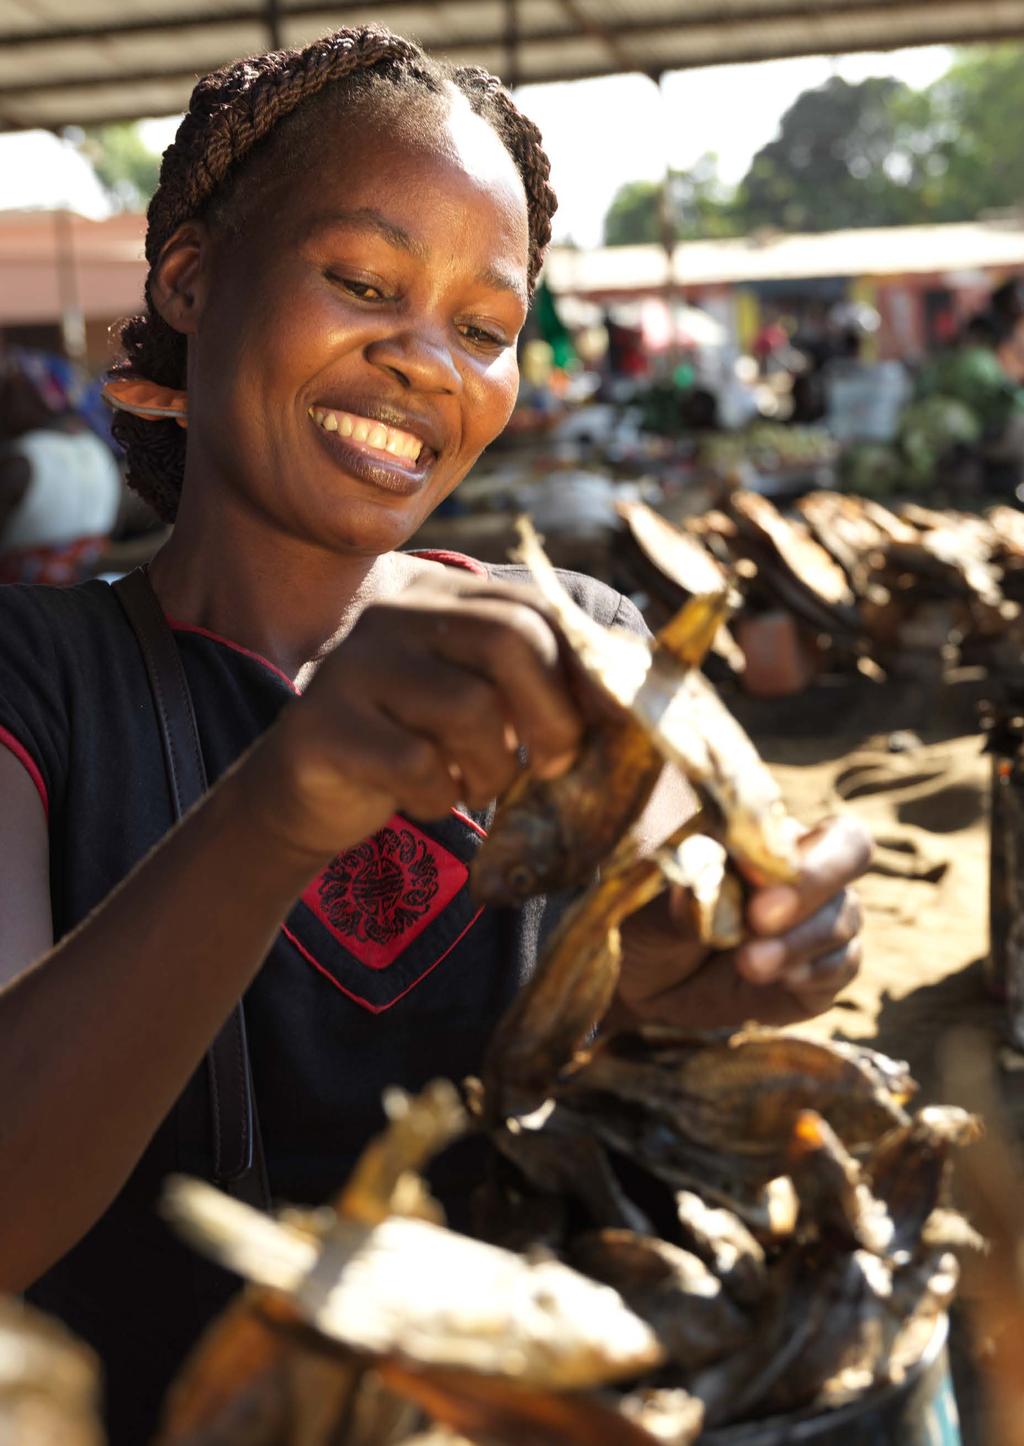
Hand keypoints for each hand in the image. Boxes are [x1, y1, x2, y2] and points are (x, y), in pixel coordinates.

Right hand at [249, 576, 582, 864]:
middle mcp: (394, 614)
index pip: (533, 609)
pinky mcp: (322, 726)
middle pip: (508, 637)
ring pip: (469, 708)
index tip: (612, 724)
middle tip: (554, 766)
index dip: (584, 669)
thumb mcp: (474, 705)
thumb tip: (628, 708)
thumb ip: (532, 687)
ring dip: (493, 769)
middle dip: (552, 714)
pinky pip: (416, 764)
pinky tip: (423, 798)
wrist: (301, 796)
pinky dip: (438, 797)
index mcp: (438, 598)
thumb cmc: (408, 750)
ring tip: (474, 785)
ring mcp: (353, 665)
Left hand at [617, 815, 871, 1027]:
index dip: (805, 851)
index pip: (822, 821)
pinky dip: (813, 972)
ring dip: (799, 942)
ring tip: (748, 964)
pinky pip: (839, 967)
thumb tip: (701, 886)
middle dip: (813, 884)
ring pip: (844, 918)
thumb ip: (683, 887)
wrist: (638, 980)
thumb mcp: (651, 897)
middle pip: (852, 855)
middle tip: (760, 918)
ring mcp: (817, 921)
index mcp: (770, 832)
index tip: (754, 880)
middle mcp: (805, 870)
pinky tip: (779, 980)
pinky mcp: (817, 975)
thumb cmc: (644, 914)